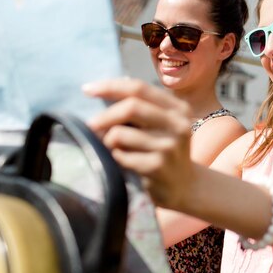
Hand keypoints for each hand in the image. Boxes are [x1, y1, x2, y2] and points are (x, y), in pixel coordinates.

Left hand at [83, 78, 193, 207]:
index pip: (139, 89)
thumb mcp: (162, 124)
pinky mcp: (158, 166)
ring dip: (109, 141)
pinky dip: (116, 158)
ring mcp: (169, 146)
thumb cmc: (164, 150)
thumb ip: (140, 106)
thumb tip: (103, 88)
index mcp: (179, 108)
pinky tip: (126, 164)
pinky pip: (121, 156)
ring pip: (119, 134)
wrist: (185, 186)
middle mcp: (179, 124)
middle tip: (91, 125)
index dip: (110, 86)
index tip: (87, 89)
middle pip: (131, 107)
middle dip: (105, 115)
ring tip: (116, 149)